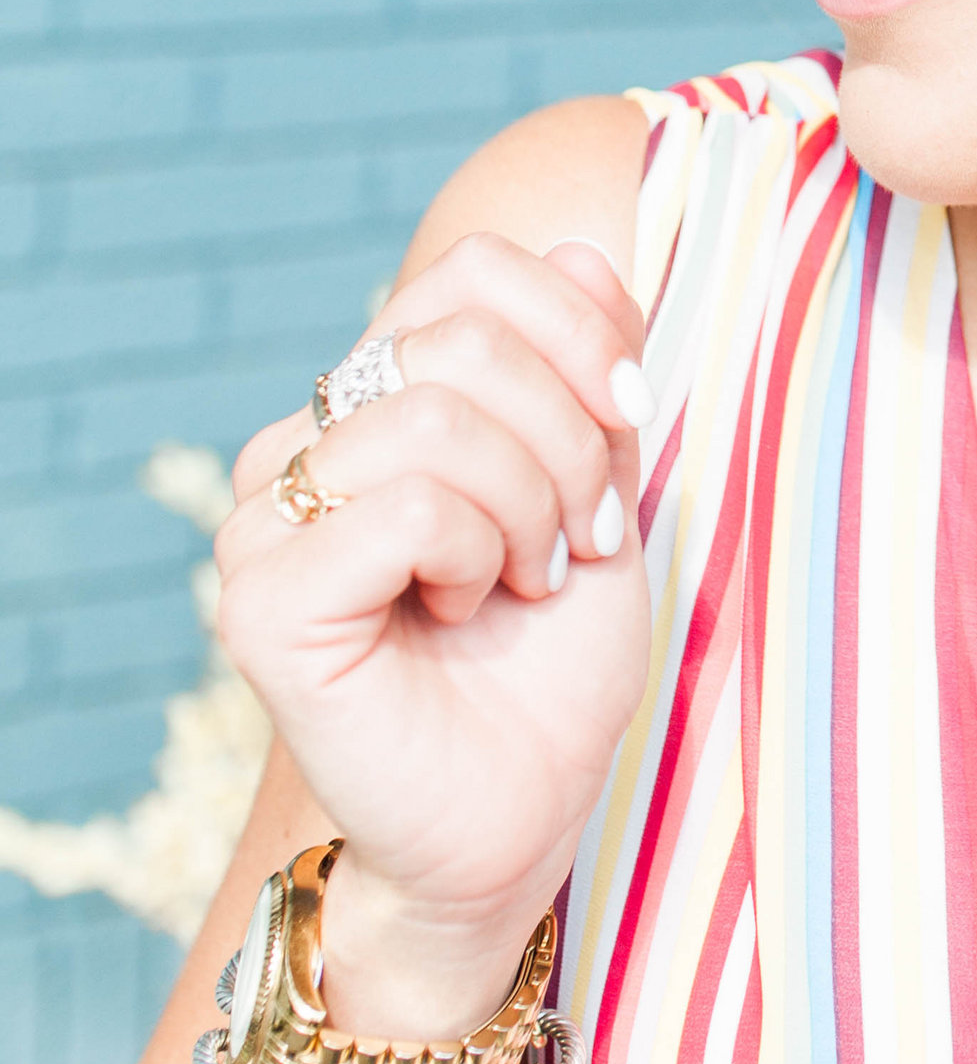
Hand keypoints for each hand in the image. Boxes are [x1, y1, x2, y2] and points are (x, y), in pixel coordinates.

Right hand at [215, 237, 654, 1018]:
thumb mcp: (600, 487)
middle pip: (459, 337)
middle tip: (578, 537)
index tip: (627, 426)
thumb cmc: (551, 666)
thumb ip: (589, 372)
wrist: (520, 818)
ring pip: (429, 415)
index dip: (577, 331)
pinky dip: (473, 554)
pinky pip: (402, 507)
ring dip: (530, 503)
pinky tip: (467, 610)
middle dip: (568, 434)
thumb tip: (585, 245)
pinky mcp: (261, 601)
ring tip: (525, 577)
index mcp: (371, 405)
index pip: (472, 272)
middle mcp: (300, 448)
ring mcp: (263, 523)